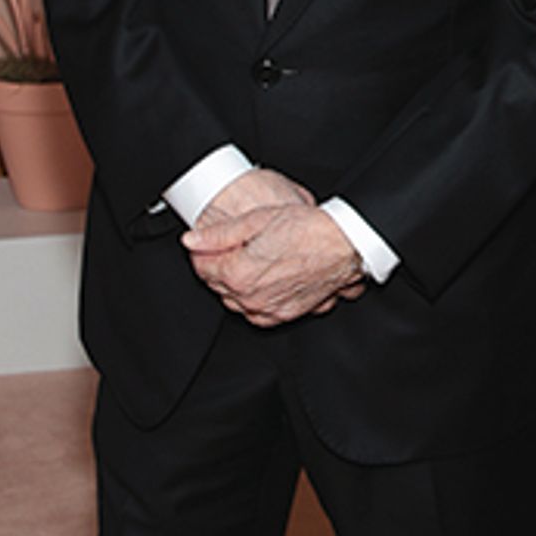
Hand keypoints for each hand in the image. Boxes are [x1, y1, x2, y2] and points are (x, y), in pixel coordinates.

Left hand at [184, 173, 363, 323]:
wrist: (343, 244)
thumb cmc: (307, 230)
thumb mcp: (256, 220)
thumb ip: (218, 234)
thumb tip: (192, 240)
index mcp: (238, 273)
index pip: (201, 267)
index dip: (202, 251)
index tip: (209, 242)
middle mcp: (251, 298)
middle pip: (217, 285)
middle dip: (218, 266)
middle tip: (233, 247)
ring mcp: (268, 309)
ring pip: (235, 301)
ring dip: (235, 284)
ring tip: (251, 261)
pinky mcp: (285, 314)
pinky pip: (257, 313)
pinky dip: (254, 299)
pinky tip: (263, 281)